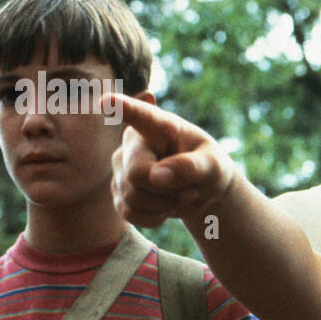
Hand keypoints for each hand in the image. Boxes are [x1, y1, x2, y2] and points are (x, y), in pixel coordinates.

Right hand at [106, 94, 236, 227]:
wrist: (202, 189)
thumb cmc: (209, 168)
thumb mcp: (214, 166)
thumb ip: (191, 167)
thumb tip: (157, 177)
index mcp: (160, 126)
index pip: (140, 115)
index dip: (122, 108)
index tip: (106, 101)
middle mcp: (133, 142)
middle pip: (136, 173)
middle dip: (167, 190)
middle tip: (191, 189)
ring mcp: (121, 166)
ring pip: (132, 197)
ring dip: (164, 205)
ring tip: (180, 194)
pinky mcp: (118, 190)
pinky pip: (130, 213)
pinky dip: (154, 217)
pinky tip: (165, 206)